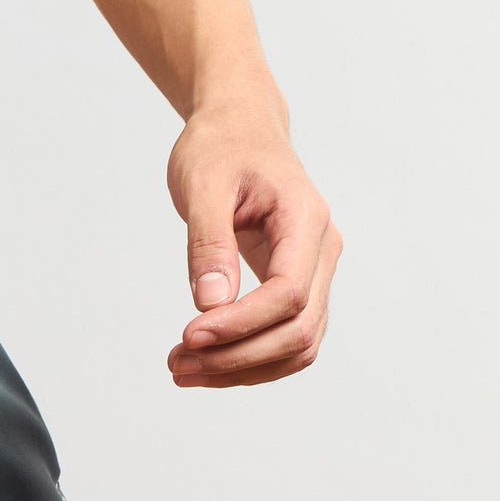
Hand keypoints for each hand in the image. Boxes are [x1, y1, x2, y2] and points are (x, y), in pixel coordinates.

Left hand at [165, 104, 340, 386]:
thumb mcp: (203, 184)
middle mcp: (322, 250)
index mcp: (306, 219)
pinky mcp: (298, 290)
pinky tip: (205, 361)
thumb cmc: (222, 147)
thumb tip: (211, 303)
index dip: (241, 325)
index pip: (288, 294)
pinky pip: (285, 343)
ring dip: (241, 370)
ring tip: (182, 368)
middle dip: (237, 358)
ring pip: (297, 348)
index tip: (189, 334)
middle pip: (298, 332)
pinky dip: (248, 363)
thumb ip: (209, 242)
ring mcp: (316, 274)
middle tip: (177, 362)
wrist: (239, 130)